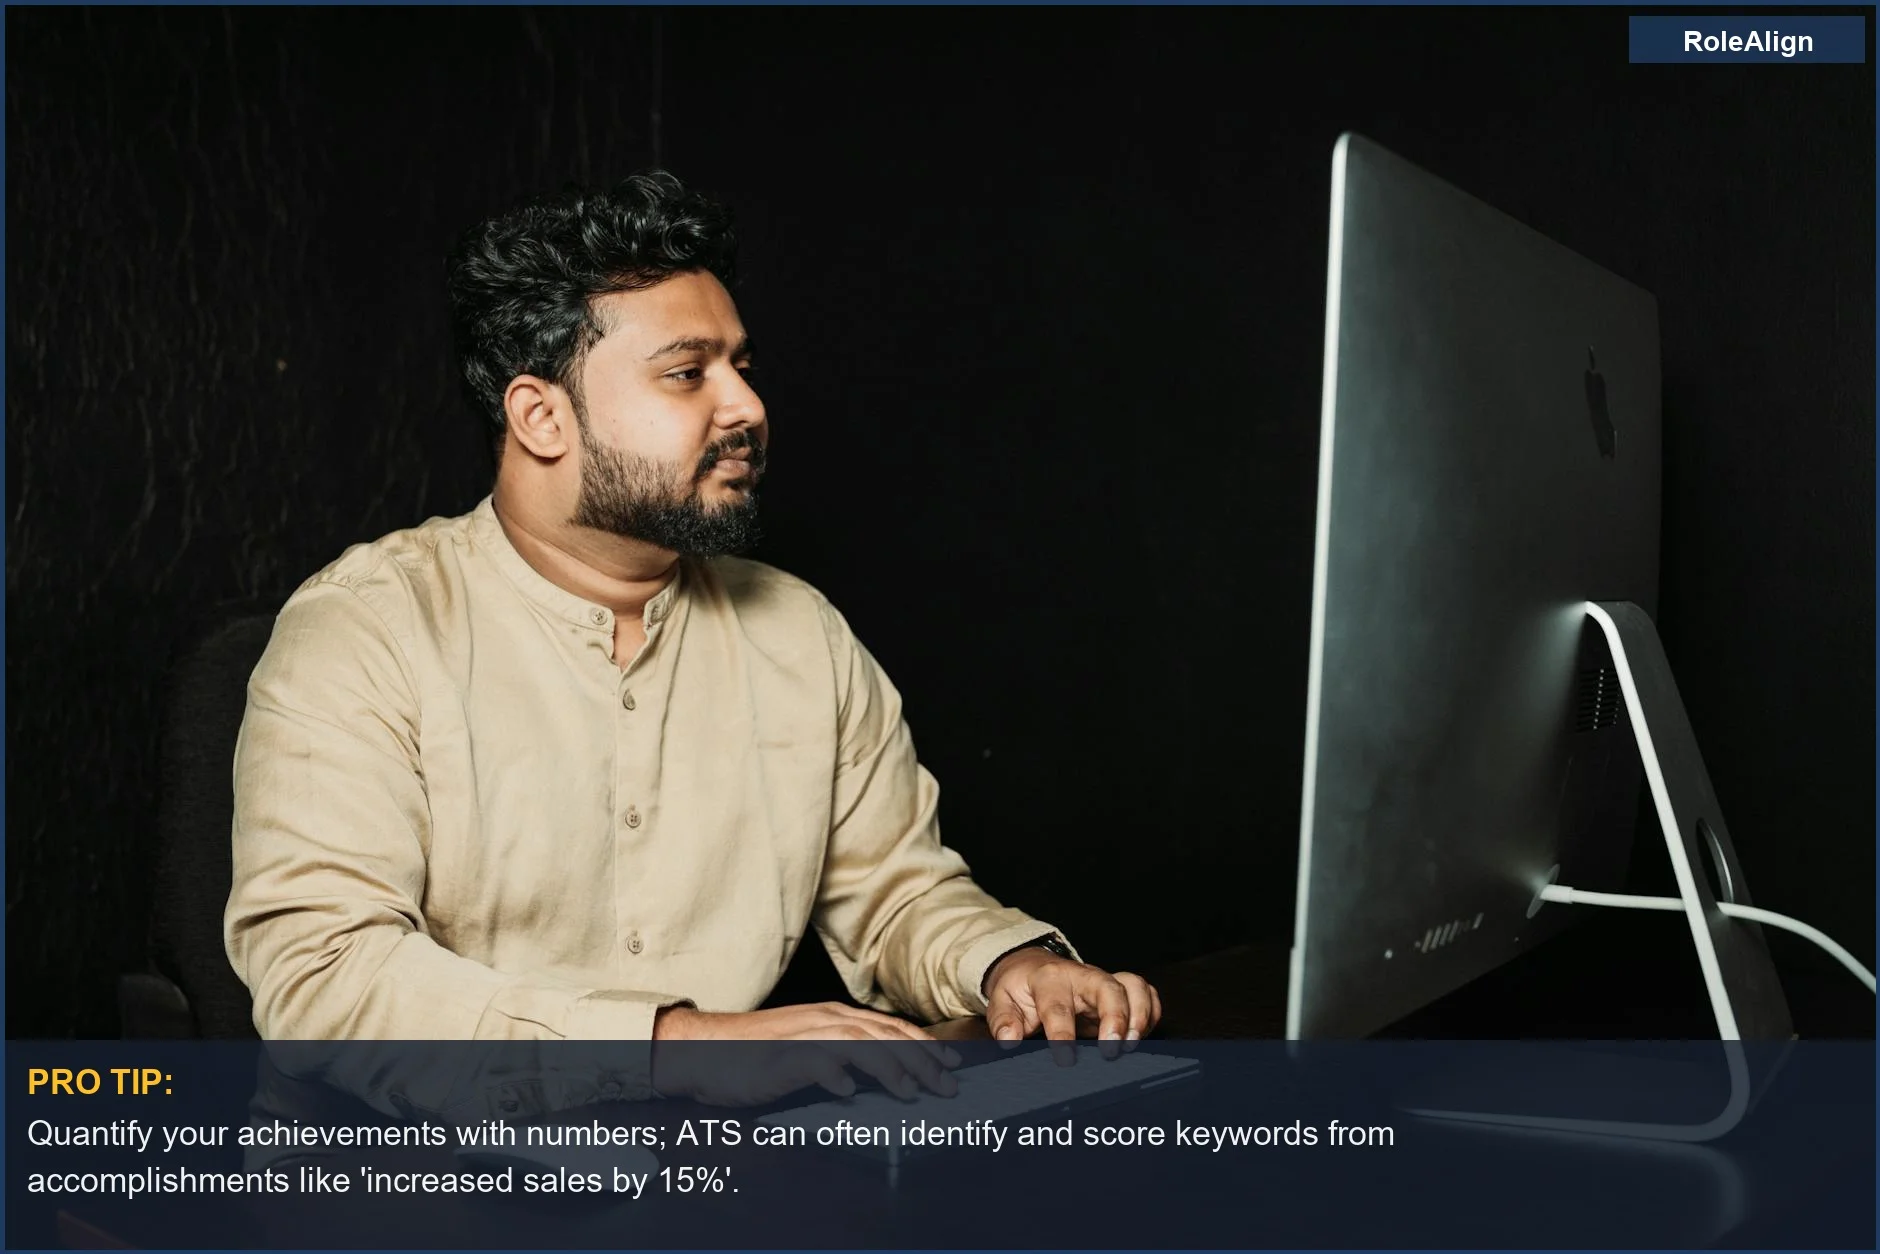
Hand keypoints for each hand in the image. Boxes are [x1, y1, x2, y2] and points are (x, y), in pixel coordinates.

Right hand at [650, 1002, 960, 1104]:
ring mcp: (803, 1036)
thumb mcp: (805, 1048)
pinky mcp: (780, 1057)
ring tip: (912, 1093)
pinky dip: (835, 1076)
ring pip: (859, 1046)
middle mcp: (824, 1020)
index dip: (923, 1044)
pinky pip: (814, 1063)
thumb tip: (878, 1075)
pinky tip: (848, 1094)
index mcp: (832, 1016)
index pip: (889, 1027)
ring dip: (890, 1068)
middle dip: (921, 1061)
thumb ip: (841, 1055)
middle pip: (884, 1036)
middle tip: (946, 1085)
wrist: (704, 1050)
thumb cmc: (753, 1054)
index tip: (949, 1063)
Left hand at [983, 949, 1161, 1058]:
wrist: (1032, 967)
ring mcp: (1103, 981)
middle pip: (1107, 987)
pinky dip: (1152, 1012)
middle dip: (1115, 1018)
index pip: (1058, 1006)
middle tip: (1112, 1050)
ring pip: (1134, 985)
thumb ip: (1004, 1021)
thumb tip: (1009, 1041)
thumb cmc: (1020, 988)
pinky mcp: (1119, 989)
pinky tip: (1142, 1036)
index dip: (1062, 1033)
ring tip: (1132, 1045)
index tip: (1065, 1058)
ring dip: (1139, 1015)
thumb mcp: (1002, 1001)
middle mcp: (1082, 977)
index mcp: (1049, 979)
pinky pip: (1146, 993)